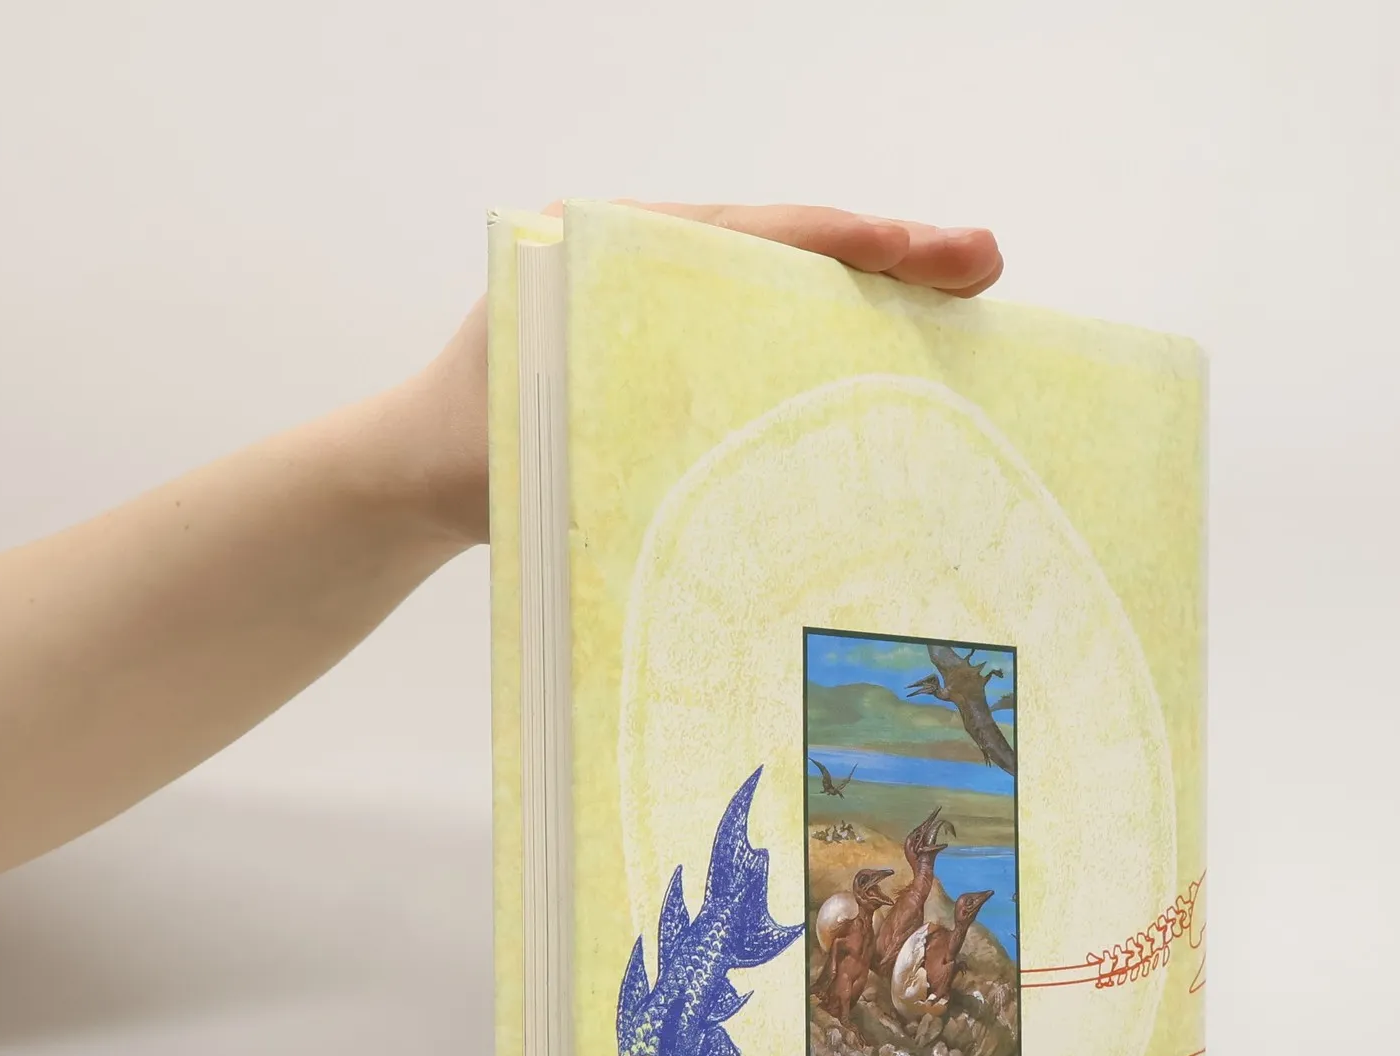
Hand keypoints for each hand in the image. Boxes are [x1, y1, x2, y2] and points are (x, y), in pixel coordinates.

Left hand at [403, 202, 1003, 546]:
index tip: (919, 246)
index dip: (842, 240)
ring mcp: (670, 312)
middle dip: (890, 253)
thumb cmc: (468, 452)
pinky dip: (833, 344)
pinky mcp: (680, 364)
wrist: (415, 478)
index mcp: (612, 251)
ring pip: (788, 291)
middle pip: (789, 249)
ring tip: (968, 297)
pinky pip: (767, 341)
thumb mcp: (536, 425)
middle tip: (984, 262)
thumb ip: (612, 402)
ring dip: (878, 298)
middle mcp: (648, 263)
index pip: (749, 234)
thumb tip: (727, 408)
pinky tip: (901, 363)